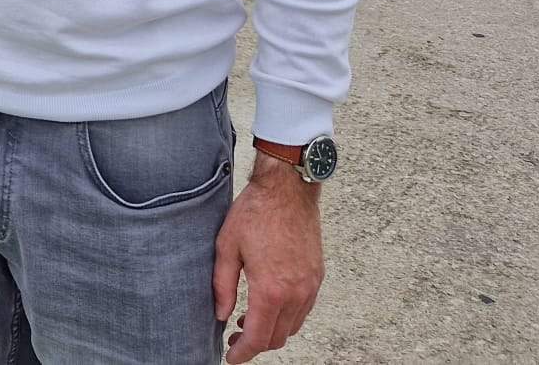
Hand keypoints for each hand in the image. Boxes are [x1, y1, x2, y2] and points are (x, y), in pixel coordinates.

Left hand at [212, 157, 324, 361]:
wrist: (288, 190)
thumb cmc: (255, 213)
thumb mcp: (227, 247)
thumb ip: (222, 286)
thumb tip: (221, 315)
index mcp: (270, 289)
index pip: (258, 338)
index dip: (243, 353)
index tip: (231, 358)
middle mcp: (295, 293)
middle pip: (277, 338)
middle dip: (255, 344)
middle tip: (235, 338)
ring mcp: (310, 286)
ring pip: (292, 327)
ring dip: (272, 331)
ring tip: (248, 321)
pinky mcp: (317, 277)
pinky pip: (304, 310)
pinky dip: (287, 317)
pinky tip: (270, 305)